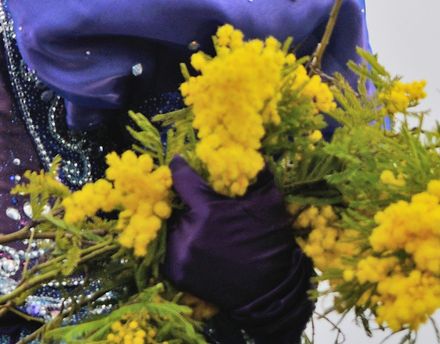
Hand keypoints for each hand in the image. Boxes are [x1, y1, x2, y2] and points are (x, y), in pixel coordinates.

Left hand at [163, 157, 314, 343]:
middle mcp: (188, 233)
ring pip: (168, 225)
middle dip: (180, 197)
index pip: (181, 178)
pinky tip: (194, 240)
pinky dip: (177, 241)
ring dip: (178, 220)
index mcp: (208, 211)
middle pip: (172, 202)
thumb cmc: (271, 242)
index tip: (178, 161)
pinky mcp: (177, 273)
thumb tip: (242, 148)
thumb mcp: (268, 201)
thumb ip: (253, 171)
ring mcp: (180, 255)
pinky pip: (167, 247)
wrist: (271, 291)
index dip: (180, 167)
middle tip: (190, 197)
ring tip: (195, 221)